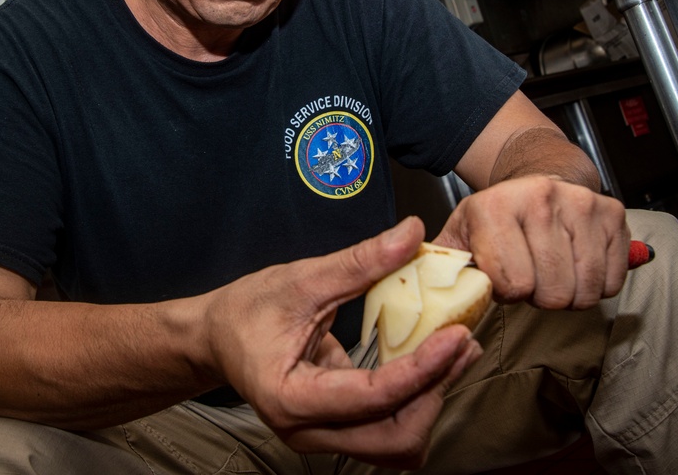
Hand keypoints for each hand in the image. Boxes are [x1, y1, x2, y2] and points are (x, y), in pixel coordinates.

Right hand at [202, 216, 481, 468]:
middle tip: (462, 344)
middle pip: (393, 439)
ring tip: (457, 352)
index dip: (422, 370)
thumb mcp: (300, 278)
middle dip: (435, 393)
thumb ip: (359, 262)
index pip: (372, 397)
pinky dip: (417, 400)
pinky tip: (434, 361)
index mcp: (290, 398)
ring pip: (396, 443)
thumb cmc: (246, 309)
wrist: (215, 337)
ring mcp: (322, 436)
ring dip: (432, 401)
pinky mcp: (336, 429)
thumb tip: (411, 233)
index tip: (456, 337)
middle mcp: (307, 431)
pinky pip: (387, 428)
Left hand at [435, 175, 629, 309]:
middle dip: (539, 295)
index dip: (507, 291)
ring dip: (569, 293)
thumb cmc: (497, 217)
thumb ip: (440, 260)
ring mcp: (579, 203)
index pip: (511, 284)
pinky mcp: (611, 212)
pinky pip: (611, 280)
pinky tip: (577, 264)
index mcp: (494, 206)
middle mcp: (539, 198)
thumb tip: (417, 281)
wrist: (538, 179)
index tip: (502, 275)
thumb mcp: (460, 232)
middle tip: (530, 274)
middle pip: (551, 292)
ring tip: (551, 269)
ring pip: (584, 290)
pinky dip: (597, 285)